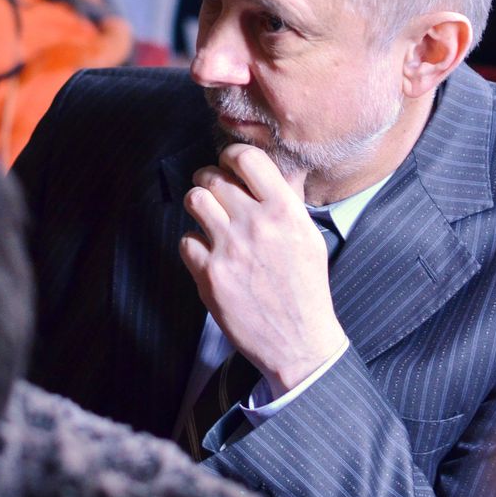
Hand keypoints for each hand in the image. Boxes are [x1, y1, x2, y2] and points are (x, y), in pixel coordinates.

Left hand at [180, 143, 346, 398]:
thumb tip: (277, 168)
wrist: (298, 341)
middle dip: (209, 179)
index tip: (230, 164)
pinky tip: (208, 252)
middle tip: (214, 189)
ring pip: (195, 201)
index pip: (247, 159)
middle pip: (213, 177)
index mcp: (285, 212)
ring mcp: (230, 250)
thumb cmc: (306, 287)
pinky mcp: (210, 276)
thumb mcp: (309, 237)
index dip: (232, 155)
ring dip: (198, 204)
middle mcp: (256, 225)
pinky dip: (194, 244)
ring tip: (207, 214)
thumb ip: (289, 201)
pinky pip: (186, 240)